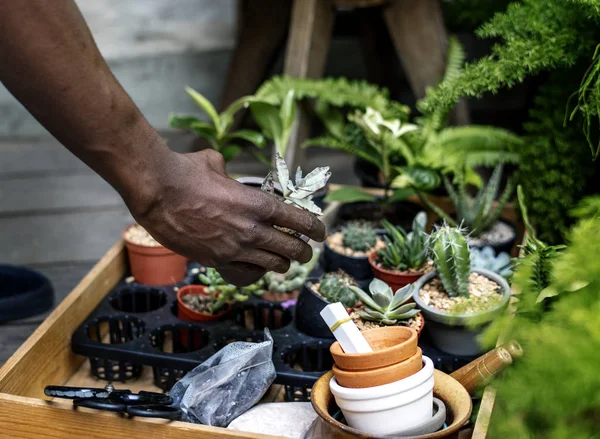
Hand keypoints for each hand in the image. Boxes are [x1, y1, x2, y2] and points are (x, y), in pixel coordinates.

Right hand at [128, 149, 325, 285]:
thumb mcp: (215, 164)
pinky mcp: (218, 261)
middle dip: (304, 252)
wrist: (157, 193)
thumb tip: (225, 173)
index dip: (316, 229)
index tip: (321, 233)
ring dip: (282, 264)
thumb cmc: (186, 173)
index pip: (300, 221)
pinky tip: (255, 265)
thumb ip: (228, 173)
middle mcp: (253, 230)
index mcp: (259, 204)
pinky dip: (257, 269)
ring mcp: (236, 249)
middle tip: (305, 251)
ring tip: (283, 261)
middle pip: (293, 249)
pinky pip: (248, 271)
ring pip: (275, 265)